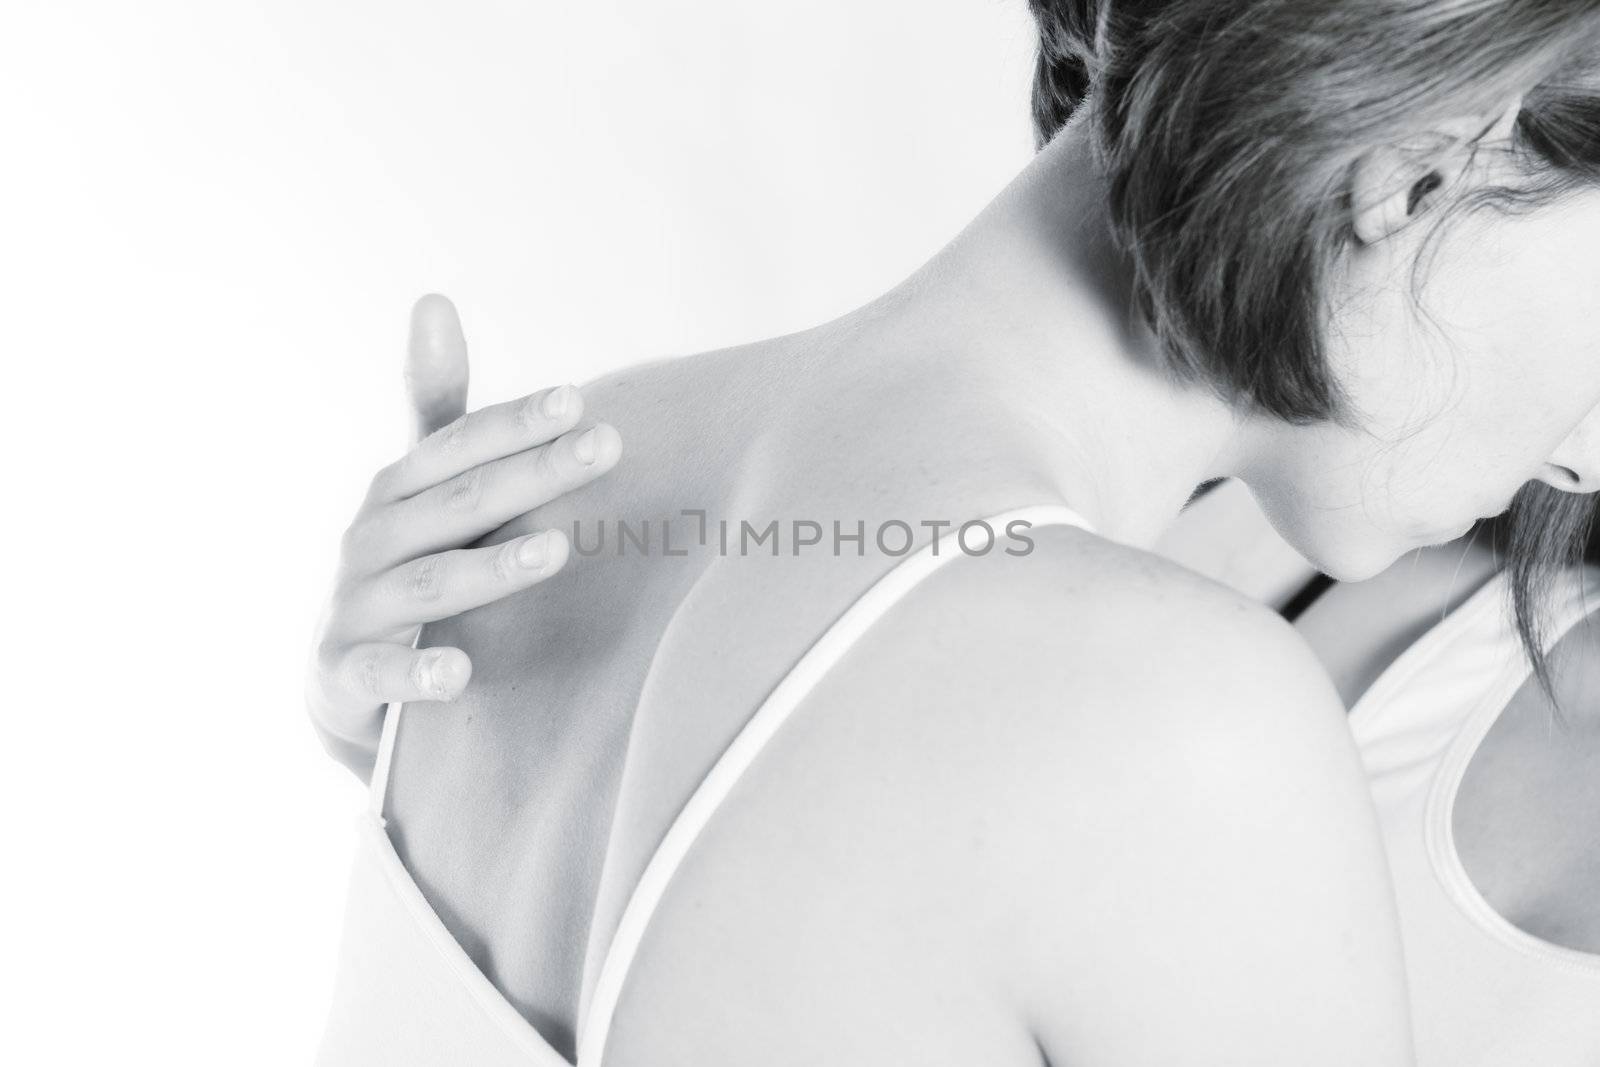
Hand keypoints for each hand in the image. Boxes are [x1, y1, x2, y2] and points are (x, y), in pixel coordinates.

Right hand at [306, 294, 621, 777]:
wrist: (341, 680)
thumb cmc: (403, 563)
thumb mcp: (420, 488)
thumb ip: (439, 406)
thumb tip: (432, 297)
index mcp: (396, 491)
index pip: (459, 446)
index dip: (514, 423)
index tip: (578, 401)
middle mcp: (371, 539)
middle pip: (458, 504)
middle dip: (533, 475)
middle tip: (604, 449)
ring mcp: (356, 607)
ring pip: (430, 583)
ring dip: (492, 567)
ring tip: (558, 549)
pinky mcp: (346, 674)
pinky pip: (382, 675)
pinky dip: (417, 674)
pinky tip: (459, 672)